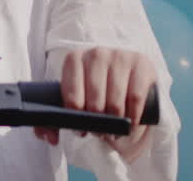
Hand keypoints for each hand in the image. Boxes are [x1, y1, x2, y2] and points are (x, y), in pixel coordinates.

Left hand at [33, 47, 155, 162]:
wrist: (127, 75)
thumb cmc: (95, 89)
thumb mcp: (76, 97)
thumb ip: (56, 119)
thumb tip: (51, 138)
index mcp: (74, 59)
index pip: (71, 97)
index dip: (76, 119)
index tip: (81, 130)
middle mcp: (96, 54)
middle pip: (94, 102)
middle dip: (97, 124)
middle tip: (101, 132)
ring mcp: (119, 56)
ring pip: (115, 102)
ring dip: (116, 124)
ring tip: (115, 131)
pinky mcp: (141, 63)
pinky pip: (136, 98)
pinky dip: (133, 116)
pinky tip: (130, 123)